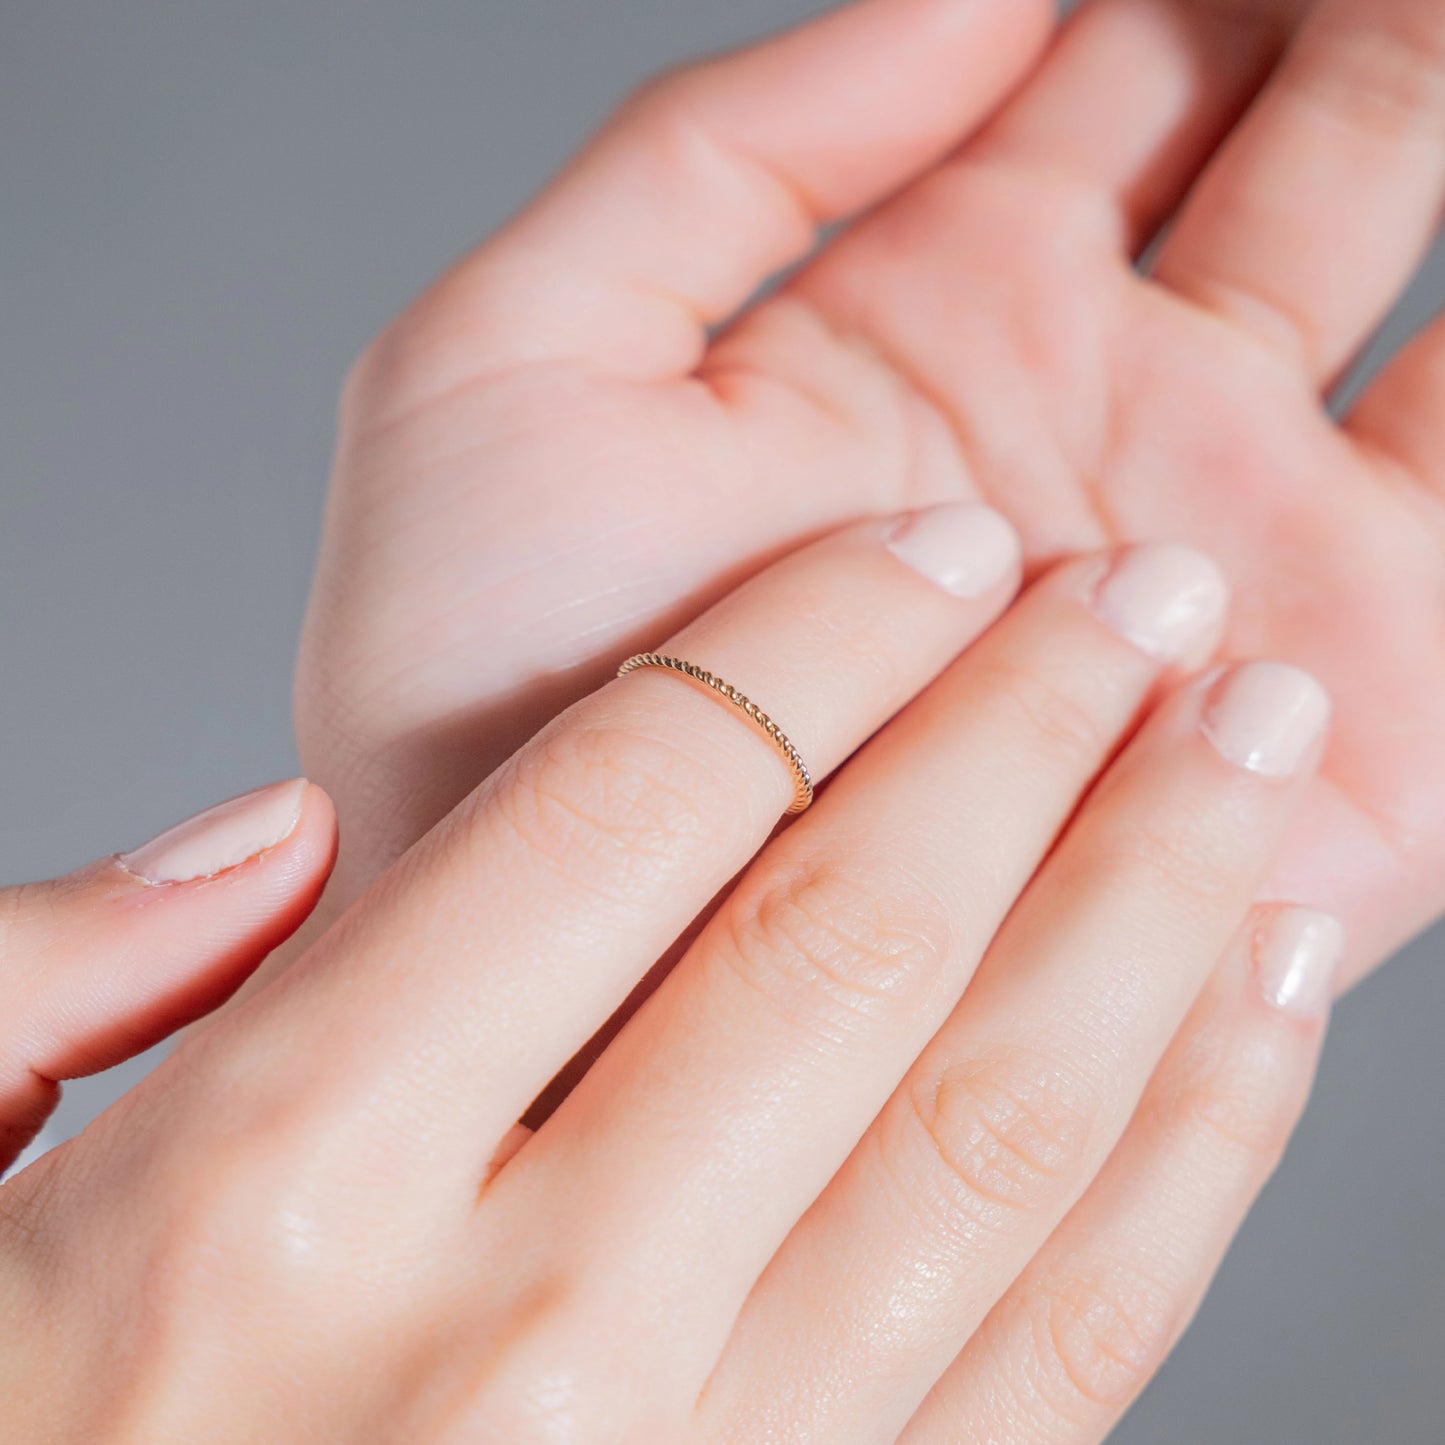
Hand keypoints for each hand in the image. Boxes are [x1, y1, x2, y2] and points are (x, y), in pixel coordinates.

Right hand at [3, 513, 1341, 1439]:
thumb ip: (66, 982)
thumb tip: (267, 834)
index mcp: (281, 1182)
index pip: (625, 807)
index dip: (811, 638)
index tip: (929, 549)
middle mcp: (521, 1337)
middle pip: (851, 935)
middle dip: (1033, 724)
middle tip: (1149, 592)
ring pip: (1002, 1129)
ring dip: (1157, 904)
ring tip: (1258, 744)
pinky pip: (1066, 1349)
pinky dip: (1193, 1154)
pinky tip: (1260, 999)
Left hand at [294, 0, 1444, 987]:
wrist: (567, 951)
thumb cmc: (482, 683)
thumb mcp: (517, 356)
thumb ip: (719, 155)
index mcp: (923, 310)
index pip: (1110, 75)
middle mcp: (1085, 415)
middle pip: (1291, 153)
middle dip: (1353, 47)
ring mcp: (1215, 545)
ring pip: (1392, 283)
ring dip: (1431, 146)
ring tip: (1436, 44)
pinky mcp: (1318, 705)